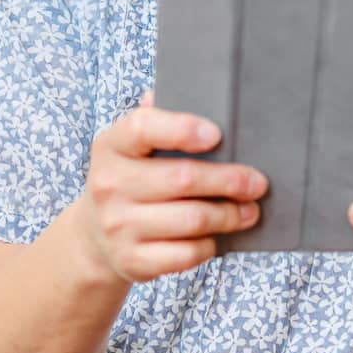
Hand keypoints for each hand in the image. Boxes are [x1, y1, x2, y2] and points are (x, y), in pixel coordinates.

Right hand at [77, 89, 269, 284]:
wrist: (94, 237)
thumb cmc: (131, 179)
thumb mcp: (131, 147)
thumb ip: (157, 120)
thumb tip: (193, 91)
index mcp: (110, 146)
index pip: (143, 128)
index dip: (182, 128)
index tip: (217, 134)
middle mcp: (108, 185)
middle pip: (182, 178)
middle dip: (229, 180)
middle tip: (258, 182)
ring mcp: (118, 226)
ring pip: (191, 219)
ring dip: (229, 215)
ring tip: (250, 210)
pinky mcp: (132, 261)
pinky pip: (185, 254)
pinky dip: (209, 245)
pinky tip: (218, 236)